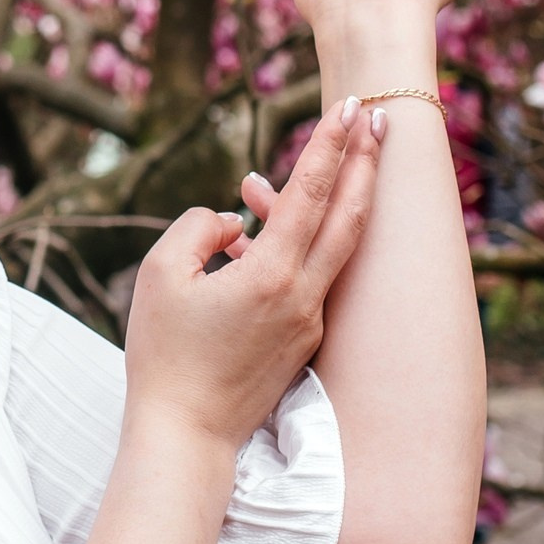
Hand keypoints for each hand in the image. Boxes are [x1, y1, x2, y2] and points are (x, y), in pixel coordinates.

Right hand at [123, 98, 382, 452]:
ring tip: (310, 165)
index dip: (334, 144)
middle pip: (350, 216)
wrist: (185, 436)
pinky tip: (258, 232)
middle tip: (381, 118)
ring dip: (336, 199)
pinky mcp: (301, 341)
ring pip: (332, 246)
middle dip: (367, 162)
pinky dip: (298, 243)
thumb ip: (199, 228)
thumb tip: (236, 221)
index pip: (313, 192)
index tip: (354, 106)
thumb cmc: (164, 356)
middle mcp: (303, 295)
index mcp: (272, 274)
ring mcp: (308, 321)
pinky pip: (307, 275)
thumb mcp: (162, 276)